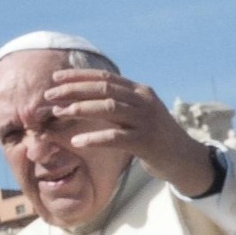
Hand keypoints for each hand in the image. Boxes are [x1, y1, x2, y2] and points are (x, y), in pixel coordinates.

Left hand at [43, 68, 219, 197]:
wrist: (185, 158)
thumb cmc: (155, 136)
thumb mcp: (139, 113)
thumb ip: (118, 102)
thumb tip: (83, 96)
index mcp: (140, 91)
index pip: (105, 77)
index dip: (79, 76)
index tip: (55, 77)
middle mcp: (144, 101)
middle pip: (104, 89)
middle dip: (74, 90)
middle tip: (50, 95)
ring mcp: (146, 121)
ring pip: (109, 108)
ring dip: (80, 108)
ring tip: (59, 113)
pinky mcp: (146, 142)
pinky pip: (115, 137)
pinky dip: (94, 137)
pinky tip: (77, 140)